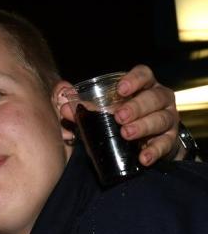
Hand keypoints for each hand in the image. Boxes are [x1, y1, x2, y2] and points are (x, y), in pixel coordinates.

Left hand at [60, 65, 178, 165]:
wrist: (144, 145)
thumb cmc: (120, 121)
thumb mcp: (104, 112)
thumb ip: (85, 109)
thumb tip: (63, 105)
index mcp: (142, 88)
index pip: (143, 75)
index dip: (134, 80)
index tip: (121, 89)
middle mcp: (158, 100)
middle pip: (153, 97)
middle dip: (137, 106)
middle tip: (119, 117)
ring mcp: (166, 119)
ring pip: (161, 119)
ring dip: (144, 126)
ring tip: (127, 134)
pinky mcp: (169, 141)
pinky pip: (165, 145)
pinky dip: (154, 151)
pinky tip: (143, 157)